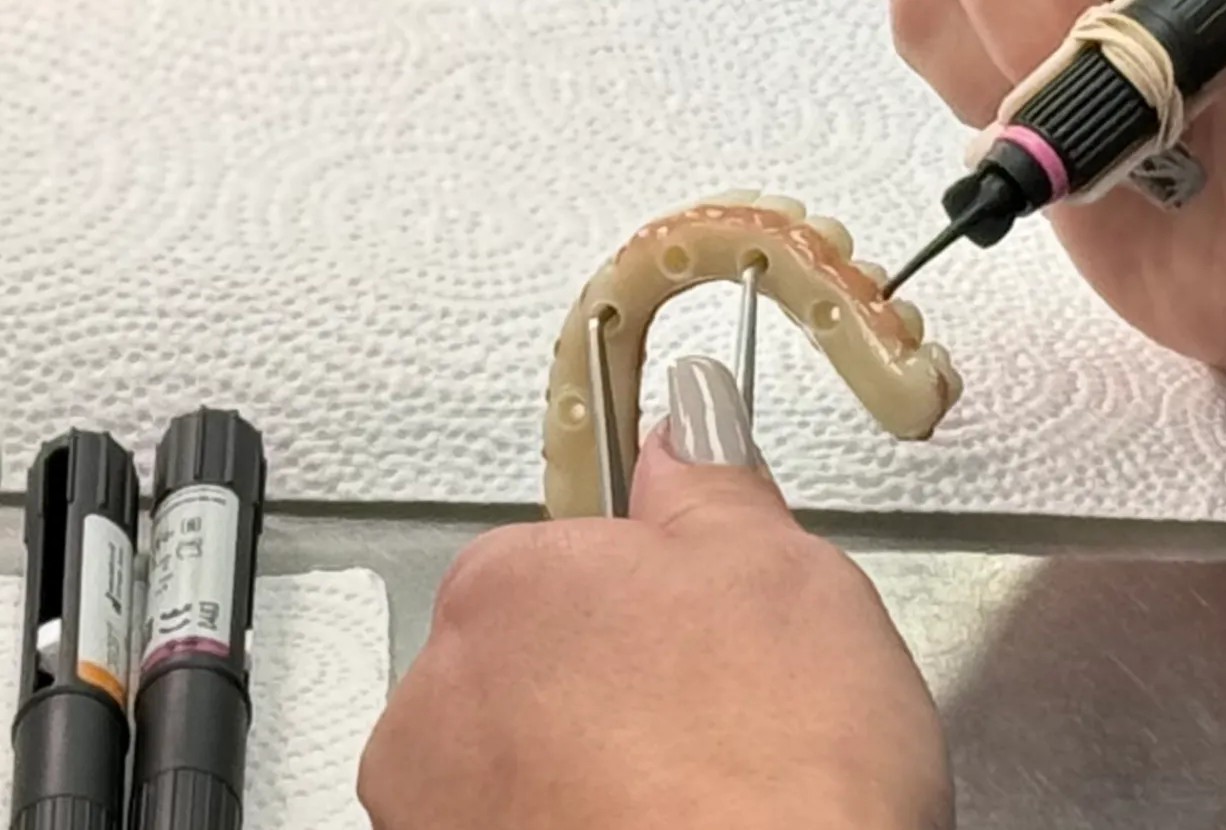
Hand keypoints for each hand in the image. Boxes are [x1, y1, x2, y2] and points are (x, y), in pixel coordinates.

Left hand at [359, 357, 949, 829]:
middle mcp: (443, 697)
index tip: (706, 641)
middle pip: (530, 669)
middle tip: (715, 730)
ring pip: (516, 768)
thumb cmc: (771, 776)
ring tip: (694, 803)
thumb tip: (691, 433)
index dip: (655, 605)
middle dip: (610, 694)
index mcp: (508, 584)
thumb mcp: (786, 572)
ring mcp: (439, 810)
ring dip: (585, 779)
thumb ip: (714, 490)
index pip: (565, 564)